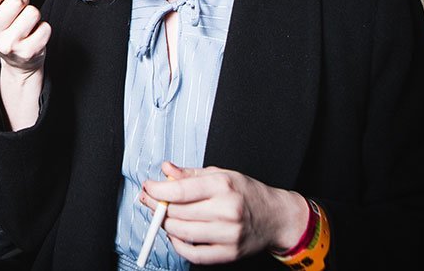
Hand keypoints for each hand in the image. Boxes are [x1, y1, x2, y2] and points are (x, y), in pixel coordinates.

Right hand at [0, 0, 49, 129]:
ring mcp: (10, 45)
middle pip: (16, 0)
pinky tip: (33, 34)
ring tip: (25, 22)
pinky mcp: (29, 51)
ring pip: (32, 12)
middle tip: (18, 9)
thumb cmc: (0, 32)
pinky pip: (45, 26)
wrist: (16, 61)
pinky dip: (42, 27)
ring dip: (32, 14)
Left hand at [140, 161, 308, 264]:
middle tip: (151, 201)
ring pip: (181, 232)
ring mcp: (228, 234)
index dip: (157, 190)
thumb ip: (190, 174)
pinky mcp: (229, 253)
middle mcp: (226, 210)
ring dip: (166, 225)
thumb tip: (166, 169)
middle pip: (177, 212)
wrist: (276, 217)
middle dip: (157, 206)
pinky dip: (178, 245)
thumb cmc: (247, 193)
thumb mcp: (220, 174)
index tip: (147, 187)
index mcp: (222, 186)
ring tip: (165, 216)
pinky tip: (177, 235)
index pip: (180, 190)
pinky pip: (193, 254)